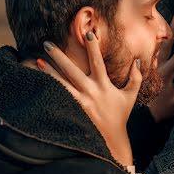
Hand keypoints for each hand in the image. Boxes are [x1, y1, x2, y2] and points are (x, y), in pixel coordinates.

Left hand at [37, 35, 138, 169]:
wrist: (110, 140)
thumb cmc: (120, 116)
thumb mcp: (130, 96)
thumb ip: (135, 78)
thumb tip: (137, 61)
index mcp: (104, 86)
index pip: (97, 62)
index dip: (93, 48)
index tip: (88, 33)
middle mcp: (91, 92)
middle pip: (72, 70)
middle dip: (59, 56)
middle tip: (46, 43)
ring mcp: (80, 102)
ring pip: (61, 83)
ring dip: (48, 72)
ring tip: (37, 61)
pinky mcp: (72, 111)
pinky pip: (59, 97)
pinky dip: (49, 89)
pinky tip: (38, 82)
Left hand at [148, 15, 173, 121]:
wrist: (145, 114)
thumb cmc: (164, 108)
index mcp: (165, 75)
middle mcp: (157, 67)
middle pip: (165, 46)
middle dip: (173, 32)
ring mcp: (151, 66)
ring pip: (158, 47)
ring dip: (164, 34)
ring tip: (169, 21)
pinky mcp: (148, 68)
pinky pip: (152, 52)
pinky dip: (156, 43)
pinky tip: (160, 34)